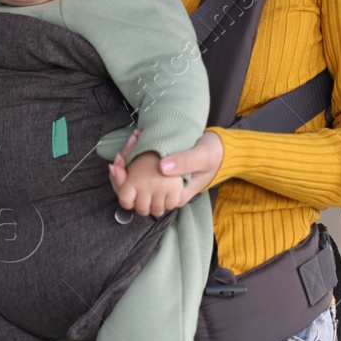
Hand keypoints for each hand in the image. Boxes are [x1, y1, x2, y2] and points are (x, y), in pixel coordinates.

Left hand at [106, 128, 223, 213]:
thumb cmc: (213, 155)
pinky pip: (140, 172)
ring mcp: (162, 185)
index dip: (125, 182)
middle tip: (120, 153)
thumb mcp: (202, 156)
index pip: (138, 200)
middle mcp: (165, 195)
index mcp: (174, 196)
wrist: (220, 148)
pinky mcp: (161, 173)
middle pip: (131, 194)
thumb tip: (162, 168)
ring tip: (128, 143)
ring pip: (133, 184)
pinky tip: (134, 140)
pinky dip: (133, 157)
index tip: (121, 160)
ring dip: (125, 165)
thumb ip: (185, 162)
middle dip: (121, 174)